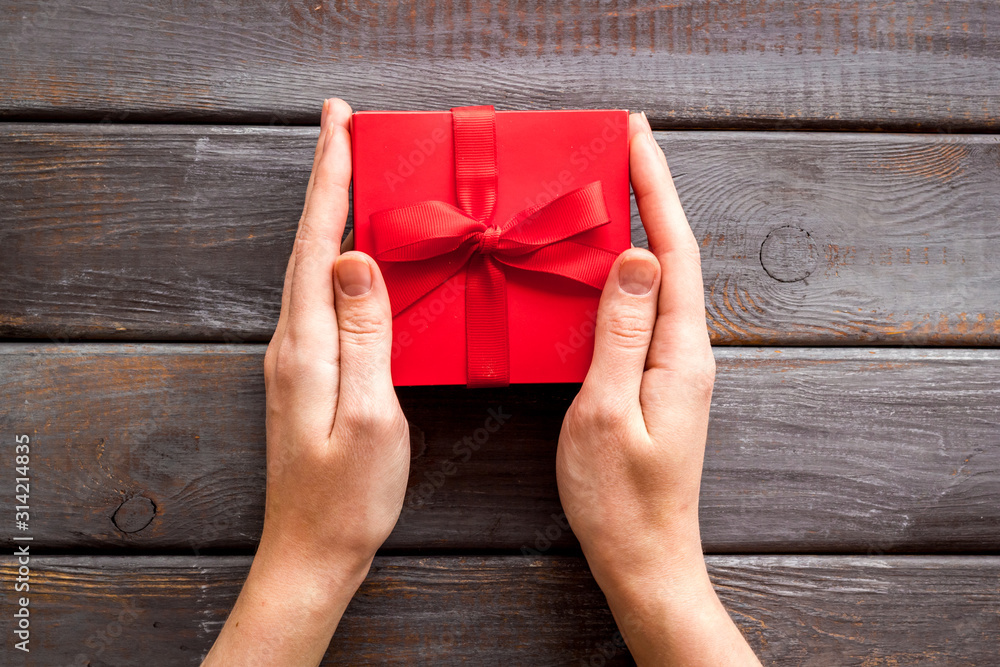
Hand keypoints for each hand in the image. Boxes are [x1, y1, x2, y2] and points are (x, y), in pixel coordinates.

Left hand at [203, 98, 409, 666]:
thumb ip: (364, 333)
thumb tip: (356, 259)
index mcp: (307, 346)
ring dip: (331, 215)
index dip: (330, 180)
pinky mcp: (308, 373)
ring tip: (351, 174)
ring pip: (314, 268)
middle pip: (309, 244)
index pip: (319, 243)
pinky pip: (323, 298)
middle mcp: (292, 343)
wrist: (312, 551)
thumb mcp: (369, 415)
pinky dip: (338, 258)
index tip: (339, 125)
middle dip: (327, 181)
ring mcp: (297, 358)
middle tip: (343, 129)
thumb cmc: (347, 495)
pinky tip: (355, 256)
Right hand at [556, 113, 759, 664]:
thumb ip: (620, 332)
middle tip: (622, 148)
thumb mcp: (604, 410)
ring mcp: (675, 369)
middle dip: (651, 197)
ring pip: (660, 283)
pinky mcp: (659, 383)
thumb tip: (633, 259)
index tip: (637, 138)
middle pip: (673, 258)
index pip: (673, 252)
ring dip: (639, 231)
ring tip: (613, 191)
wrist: (645, 560)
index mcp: (680, 355)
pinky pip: (645, 313)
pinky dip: (626, 276)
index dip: (656, 190)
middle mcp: (688, 354)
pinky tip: (604, 268)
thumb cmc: (619, 499)